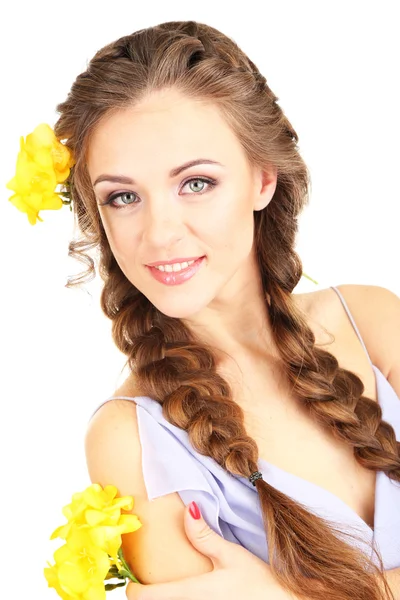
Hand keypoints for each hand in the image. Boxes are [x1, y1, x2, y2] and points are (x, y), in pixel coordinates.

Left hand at [126, 502, 293, 599]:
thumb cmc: (260, 584)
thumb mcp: (232, 556)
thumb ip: (204, 536)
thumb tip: (188, 509)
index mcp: (191, 593)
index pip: (144, 598)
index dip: (131, 587)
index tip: (130, 575)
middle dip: (146, 595)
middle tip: (145, 578)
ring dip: (162, 599)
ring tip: (165, 586)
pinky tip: (187, 594)